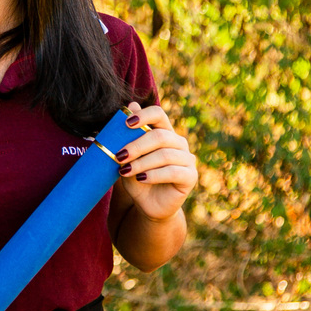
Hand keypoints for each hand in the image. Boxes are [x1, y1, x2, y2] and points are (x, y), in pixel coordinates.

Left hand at [113, 101, 198, 221]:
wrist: (147, 205)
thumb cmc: (137, 178)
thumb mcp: (127, 158)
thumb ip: (128, 135)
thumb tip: (131, 105)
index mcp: (164, 133)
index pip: (158, 114)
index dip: (144, 116)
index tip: (126, 123)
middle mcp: (178, 143)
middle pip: (160, 136)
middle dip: (136, 145)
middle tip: (119, 156)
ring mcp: (187, 159)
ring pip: (165, 155)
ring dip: (142, 162)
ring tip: (125, 170)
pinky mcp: (190, 177)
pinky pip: (173, 172)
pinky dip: (153, 175)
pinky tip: (140, 178)